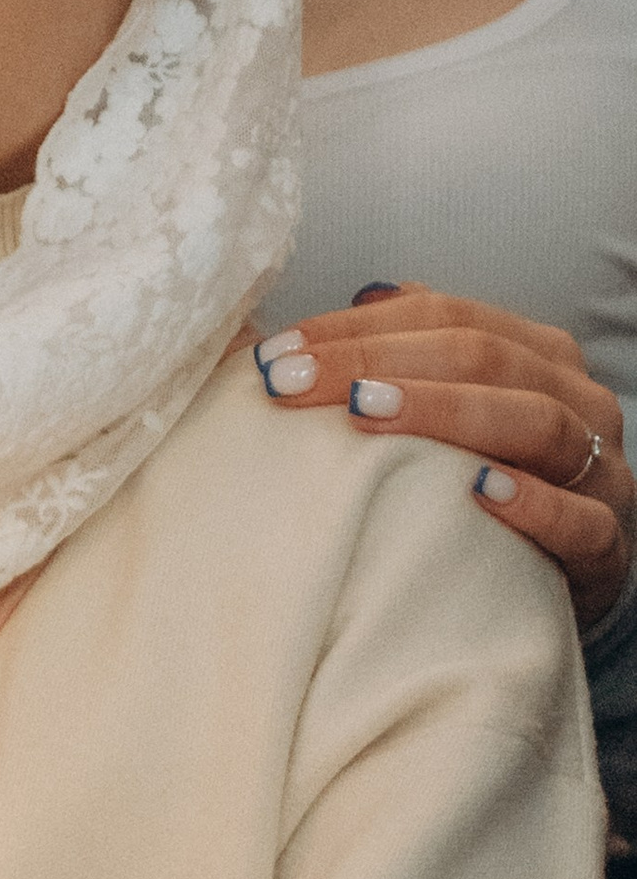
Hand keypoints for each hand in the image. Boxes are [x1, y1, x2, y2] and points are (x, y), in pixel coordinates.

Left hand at [255, 287, 632, 632]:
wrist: (560, 582)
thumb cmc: (486, 489)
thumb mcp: (450, 415)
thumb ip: (409, 356)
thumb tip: (361, 296)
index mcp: (537, 354)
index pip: (446, 316)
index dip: (358, 329)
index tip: (276, 356)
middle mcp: (577, 399)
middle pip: (483, 357)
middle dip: (377, 362)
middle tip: (293, 383)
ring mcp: (600, 470)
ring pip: (536, 421)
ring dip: (446, 411)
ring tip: (364, 413)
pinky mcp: (608, 546)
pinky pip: (581, 520)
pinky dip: (532, 504)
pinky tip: (475, 491)